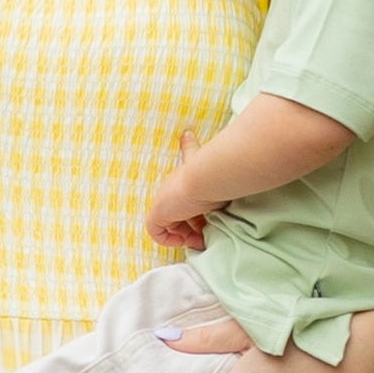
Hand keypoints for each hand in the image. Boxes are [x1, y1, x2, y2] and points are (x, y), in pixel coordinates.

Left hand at [145, 124, 210, 249]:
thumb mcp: (215, 171)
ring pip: (170, 224)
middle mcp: (172, 187)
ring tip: (202, 239)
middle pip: (178, 210)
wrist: (205, 176)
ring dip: (186, 235)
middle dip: (192, 224)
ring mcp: (164, 201)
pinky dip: (170, 240)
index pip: (177, 174)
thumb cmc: (216, 172)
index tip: (187, 187)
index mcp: (185, 175)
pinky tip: (189, 239)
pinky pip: (156, 233)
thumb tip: (186, 132)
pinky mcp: (158, 214)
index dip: (179, 188)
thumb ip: (202, 156)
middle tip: (207, 231)